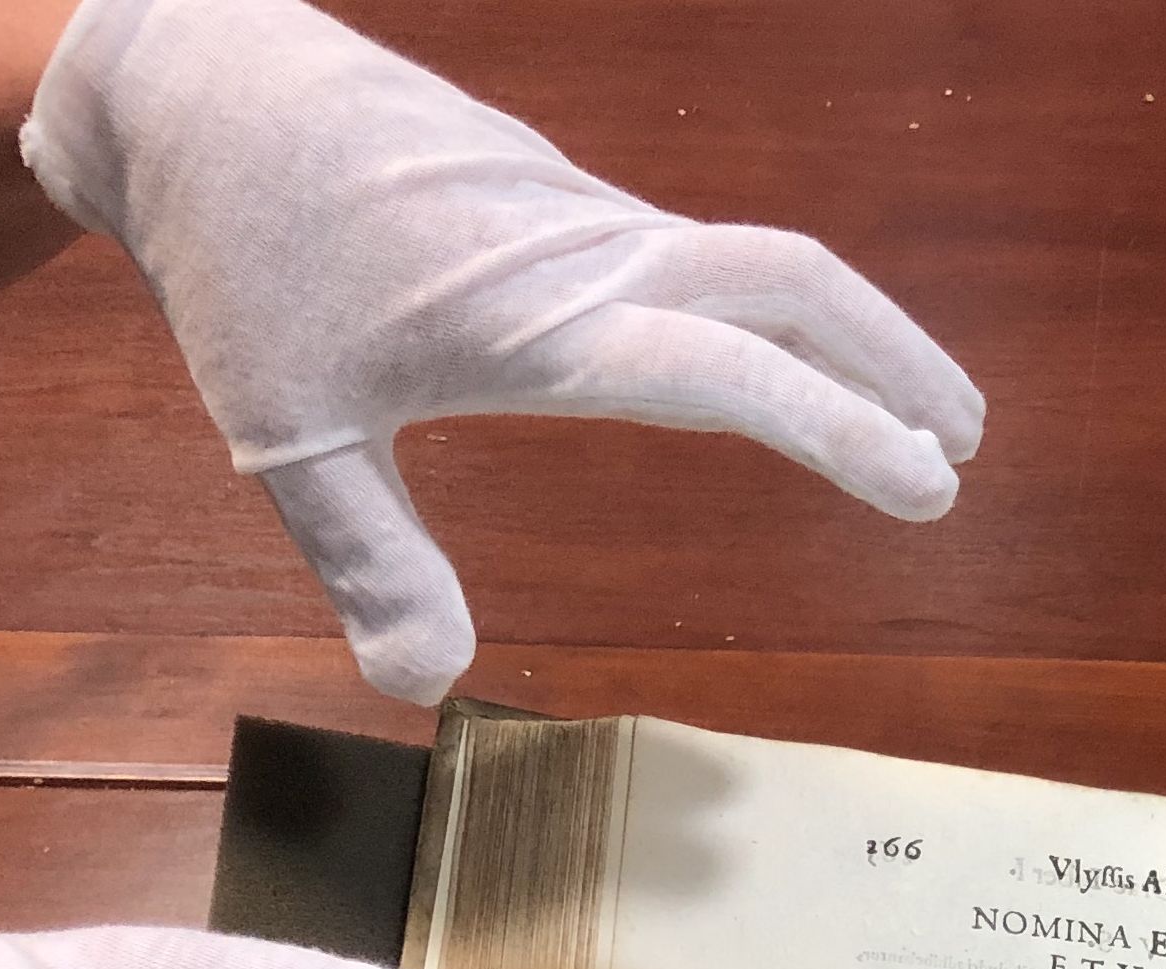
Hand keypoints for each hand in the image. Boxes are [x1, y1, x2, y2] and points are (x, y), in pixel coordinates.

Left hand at [22, 0, 985, 702]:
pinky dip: (771, 308)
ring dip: (849, 331)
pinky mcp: (562, 200)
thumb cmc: (240, 260)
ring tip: (907, 410)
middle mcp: (592, 258)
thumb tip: (425, 689)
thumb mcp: (288, 437)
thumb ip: (368, 563)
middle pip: (794, 285)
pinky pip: (697, 253)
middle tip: (967, 447)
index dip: (842, 429)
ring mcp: (585, 217)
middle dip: (895, 361)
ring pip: (755, 260)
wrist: (198, 82)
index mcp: (545, 323)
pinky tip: (770, 359)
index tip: (932, 484)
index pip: (733, 374)